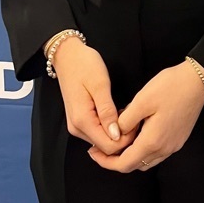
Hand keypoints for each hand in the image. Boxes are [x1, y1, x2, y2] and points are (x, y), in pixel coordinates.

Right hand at [51, 38, 136, 155]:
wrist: (67, 55)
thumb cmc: (84, 65)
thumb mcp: (100, 85)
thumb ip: (107, 112)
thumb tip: (116, 135)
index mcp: (82, 120)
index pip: (108, 146)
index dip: (126, 139)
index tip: (136, 122)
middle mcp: (77, 128)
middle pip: (105, 146)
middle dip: (123, 136)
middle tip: (133, 115)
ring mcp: (77, 125)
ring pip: (102, 141)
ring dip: (117, 131)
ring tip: (125, 111)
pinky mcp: (79, 120)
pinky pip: (97, 132)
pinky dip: (110, 126)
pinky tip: (116, 112)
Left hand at [87, 61, 203, 173]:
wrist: (197, 81)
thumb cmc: (170, 87)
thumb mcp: (142, 100)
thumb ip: (126, 120)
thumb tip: (115, 134)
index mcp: (153, 141)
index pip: (124, 164)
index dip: (106, 162)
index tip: (93, 152)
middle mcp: (164, 149)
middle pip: (134, 165)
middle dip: (115, 160)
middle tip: (99, 147)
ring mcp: (173, 145)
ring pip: (145, 160)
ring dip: (129, 155)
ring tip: (116, 139)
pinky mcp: (177, 139)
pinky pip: (155, 153)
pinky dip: (141, 149)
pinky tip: (135, 133)